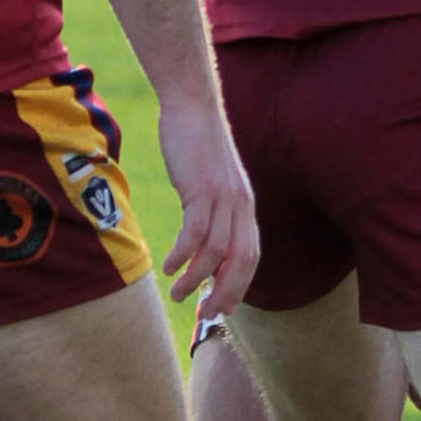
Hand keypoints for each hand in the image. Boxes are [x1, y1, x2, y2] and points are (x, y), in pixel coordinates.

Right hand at [157, 91, 258, 321]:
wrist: (193, 106)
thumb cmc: (197, 145)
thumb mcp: (212, 182)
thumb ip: (214, 209)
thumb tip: (203, 240)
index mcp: (245, 208)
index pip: (250, 257)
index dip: (238, 286)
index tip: (222, 308)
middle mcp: (241, 206)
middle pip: (241, 261)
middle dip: (225, 292)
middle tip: (205, 314)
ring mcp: (223, 197)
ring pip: (217, 251)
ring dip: (197, 279)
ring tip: (177, 294)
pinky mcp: (202, 188)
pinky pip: (197, 231)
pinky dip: (184, 254)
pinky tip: (170, 266)